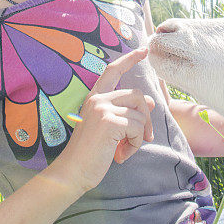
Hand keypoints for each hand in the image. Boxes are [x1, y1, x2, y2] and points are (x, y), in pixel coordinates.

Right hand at [57, 47, 155, 192]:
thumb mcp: (109, 129)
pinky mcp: (109, 122)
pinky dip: (135, 145)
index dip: (130, 59)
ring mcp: (103, 109)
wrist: (72, 173)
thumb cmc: (90, 154)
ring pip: (140, 115)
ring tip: (124, 150)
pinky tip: (121, 155)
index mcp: (94, 98)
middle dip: (147, 118)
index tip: (144, 50)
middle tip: (145, 138)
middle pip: (138, 96)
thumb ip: (125, 113)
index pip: (113, 71)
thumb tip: (151, 101)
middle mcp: (98, 99)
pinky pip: (138, 128)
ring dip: (139, 137)